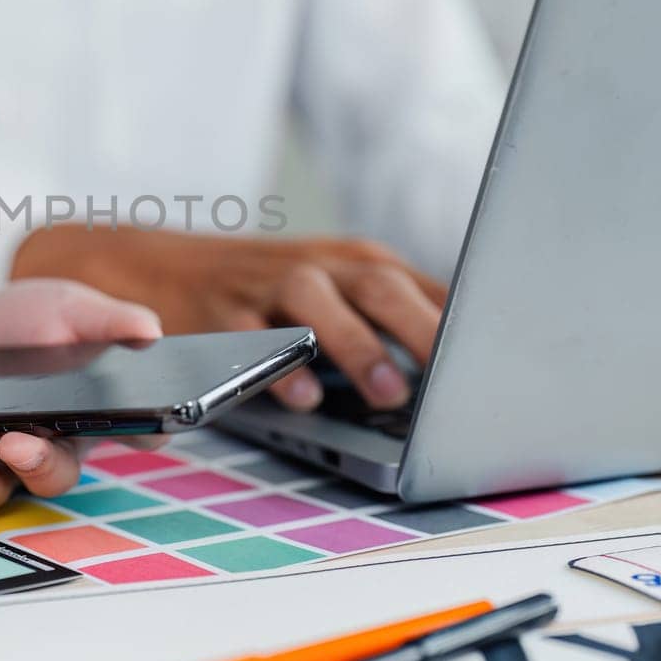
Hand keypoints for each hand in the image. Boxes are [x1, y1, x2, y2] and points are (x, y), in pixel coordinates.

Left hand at [0, 280, 161, 511]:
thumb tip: (149, 331)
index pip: (126, 435)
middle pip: (44, 482)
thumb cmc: (21, 329)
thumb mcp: (65, 309)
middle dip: (32, 465)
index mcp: (81, 423)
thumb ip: (105, 321)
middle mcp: (35, 457)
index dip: (137, 436)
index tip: (140, 426)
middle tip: (12, 442)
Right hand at [11, 226, 446, 412]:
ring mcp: (268, 286)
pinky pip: (254, 339)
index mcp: (357, 262)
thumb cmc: (270, 292)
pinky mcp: (221, 313)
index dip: (465, 321)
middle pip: (379, 285)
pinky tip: (307, 399)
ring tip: (390, 394)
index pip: (423, 285)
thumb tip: (474, 368)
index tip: (504, 360)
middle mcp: (319, 267)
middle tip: (455, 378)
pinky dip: (283, 369)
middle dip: (420, 329)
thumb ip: (396, 316)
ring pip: (319, 305)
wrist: (156, 267)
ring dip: (359, 348)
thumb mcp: (337, 290)